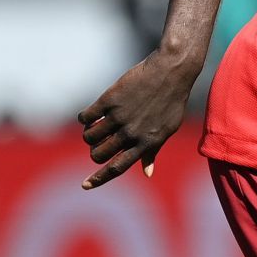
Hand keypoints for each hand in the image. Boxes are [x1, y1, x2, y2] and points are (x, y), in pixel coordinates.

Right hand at [77, 52, 197, 188]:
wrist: (171, 71)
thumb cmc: (172, 101)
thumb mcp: (167, 129)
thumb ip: (153, 151)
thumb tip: (147, 173)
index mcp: (146, 144)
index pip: (117, 168)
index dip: (99, 178)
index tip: (85, 185)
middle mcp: (131, 134)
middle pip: (99, 154)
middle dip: (94, 152)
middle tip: (100, 142)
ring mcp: (119, 117)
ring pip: (89, 136)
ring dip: (89, 134)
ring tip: (97, 125)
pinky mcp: (110, 100)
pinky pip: (85, 117)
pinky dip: (84, 118)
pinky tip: (91, 113)